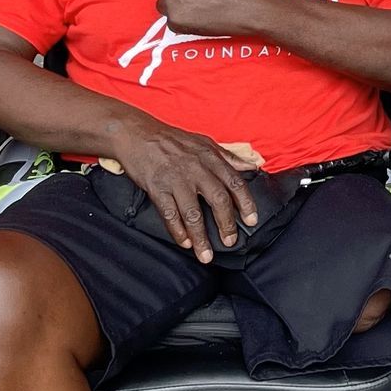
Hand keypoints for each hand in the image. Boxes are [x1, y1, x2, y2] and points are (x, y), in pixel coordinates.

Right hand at [107, 115, 258, 259]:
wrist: (137, 134)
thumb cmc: (172, 140)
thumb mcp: (204, 142)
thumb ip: (229, 156)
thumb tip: (253, 166)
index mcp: (210, 158)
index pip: (235, 183)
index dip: (246, 203)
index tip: (252, 221)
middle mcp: (196, 169)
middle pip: (218, 200)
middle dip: (226, 224)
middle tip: (230, 242)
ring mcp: (176, 179)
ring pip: (193, 213)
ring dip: (201, 237)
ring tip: (206, 255)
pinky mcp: (157, 188)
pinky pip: (169, 214)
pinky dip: (177, 231)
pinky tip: (184, 243)